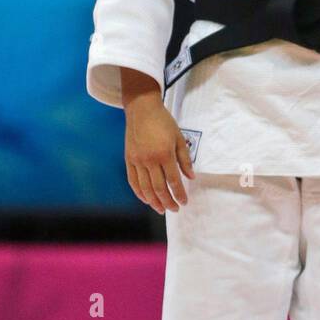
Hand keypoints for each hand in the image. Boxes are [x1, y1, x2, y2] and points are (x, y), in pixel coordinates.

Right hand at [124, 94, 194, 211]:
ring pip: (145, 188)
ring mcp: (137, 160)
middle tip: (174, 209)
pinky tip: (146, 199)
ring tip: (161, 209)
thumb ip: (185, 159)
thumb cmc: (163, 122)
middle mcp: (150, 160)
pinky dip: (139, 192)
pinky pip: (133, 181)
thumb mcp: (179, 138)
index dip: (179, 194)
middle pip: (159, 188)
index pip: (173, 181)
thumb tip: (191, 177)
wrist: (142, 109)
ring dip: (154, 201)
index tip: (184, 202)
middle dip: (168, 201)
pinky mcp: (129, 159)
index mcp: (165, 154)